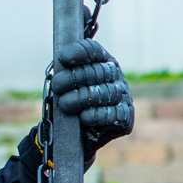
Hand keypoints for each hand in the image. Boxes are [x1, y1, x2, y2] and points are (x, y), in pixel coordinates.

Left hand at [50, 39, 133, 157]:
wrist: (83, 132)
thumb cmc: (74, 101)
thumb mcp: (67, 83)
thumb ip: (65, 70)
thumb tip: (59, 62)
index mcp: (102, 61)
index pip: (93, 51)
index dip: (79, 52)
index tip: (63, 57)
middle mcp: (115, 75)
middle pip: (97, 71)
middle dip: (73, 77)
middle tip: (57, 86)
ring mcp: (122, 95)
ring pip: (104, 92)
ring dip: (81, 98)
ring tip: (65, 104)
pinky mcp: (125, 116)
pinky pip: (112, 114)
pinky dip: (96, 115)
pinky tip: (84, 117)